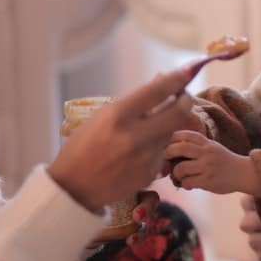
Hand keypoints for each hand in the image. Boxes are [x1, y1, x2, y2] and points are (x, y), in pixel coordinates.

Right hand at [47, 70, 194, 212]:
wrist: (74, 186)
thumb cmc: (83, 146)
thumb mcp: (102, 117)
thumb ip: (135, 101)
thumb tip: (162, 80)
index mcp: (118, 115)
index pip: (159, 90)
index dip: (178, 79)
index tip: (185, 73)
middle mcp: (135, 136)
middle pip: (179, 111)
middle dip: (185, 99)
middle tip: (182, 96)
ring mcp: (145, 157)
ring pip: (172, 131)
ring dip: (170, 123)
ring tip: (153, 123)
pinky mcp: (150, 174)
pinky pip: (162, 152)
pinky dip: (157, 145)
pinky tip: (139, 150)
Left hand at [166, 130, 260, 195]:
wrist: (244, 173)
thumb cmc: (223, 162)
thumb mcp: (212, 148)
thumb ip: (196, 146)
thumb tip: (168, 151)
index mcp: (206, 142)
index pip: (184, 134)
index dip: (171, 139)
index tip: (167, 146)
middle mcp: (207, 152)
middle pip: (179, 148)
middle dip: (167, 154)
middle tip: (165, 160)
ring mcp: (207, 166)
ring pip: (181, 168)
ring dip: (176, 174)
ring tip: (180, 176)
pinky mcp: (208, 180)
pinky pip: (187, 182)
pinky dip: (184, 185)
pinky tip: (189, 185)